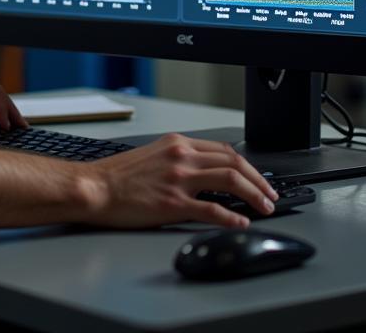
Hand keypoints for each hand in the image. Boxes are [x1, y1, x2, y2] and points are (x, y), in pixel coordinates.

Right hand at [87, 134, 277, 228]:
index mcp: (177, 143)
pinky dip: (232, 217)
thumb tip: (205, 172)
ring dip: (253, 195)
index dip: (247, 165)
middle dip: (258, 179)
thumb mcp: (153, 155)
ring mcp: (179, 179)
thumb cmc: (118, 176)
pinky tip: (241, 222)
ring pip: (230, 180)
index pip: (224, 150)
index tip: (257, 178)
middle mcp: (181, 156)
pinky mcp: (173, 204)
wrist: (95, 187)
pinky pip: (212, 209)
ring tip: (264, 208)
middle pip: (233, 162)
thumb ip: (179, 159)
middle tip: (270, 195)